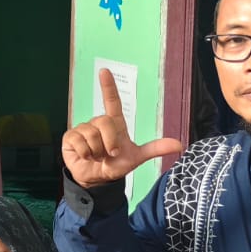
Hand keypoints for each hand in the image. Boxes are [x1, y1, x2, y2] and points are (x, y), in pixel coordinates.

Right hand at [61, 68, 183, 187]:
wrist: (98, 180)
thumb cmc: (115, 165)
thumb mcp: (136, 158)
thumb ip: (155, 149)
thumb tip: (180, 145)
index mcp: (114, 124)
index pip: (112, 101)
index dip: (108, 86)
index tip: (104, 71)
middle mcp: (98, 123)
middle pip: (104, 121)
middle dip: (109, 142)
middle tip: (109, 154)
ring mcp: (83, 129)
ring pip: (91, 134)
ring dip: (96, 151)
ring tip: (96, 156)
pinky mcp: (70, 138)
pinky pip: (79, 142)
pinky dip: (85, 153)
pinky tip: (85, 156)